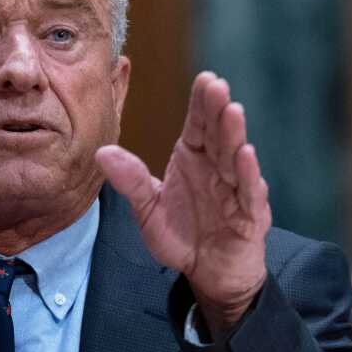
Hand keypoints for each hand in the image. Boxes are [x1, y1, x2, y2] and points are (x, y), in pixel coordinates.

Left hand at [96, 71, 271, 338]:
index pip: (199, 125)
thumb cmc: (182, 235)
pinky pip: (249, 193)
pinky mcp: (250, 216)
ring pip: (236, 157)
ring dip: (235, 135)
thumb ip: (130, 180)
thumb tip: (101, 152)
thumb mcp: (148, 209)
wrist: (208, 272)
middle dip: (218, 110)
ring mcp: (237, 190)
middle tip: (216, 86)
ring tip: (232, 112)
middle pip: (219, 134)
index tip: (205, 79)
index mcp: (195, 159)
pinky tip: (245, 155)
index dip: (203, 103)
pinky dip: (247, 175)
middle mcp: (218, 168)